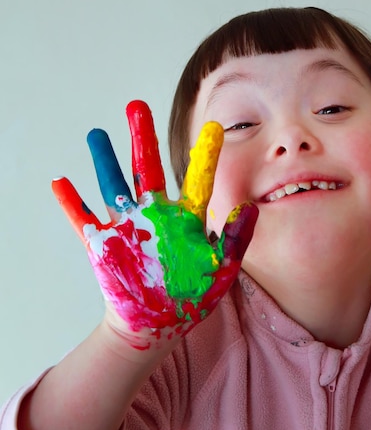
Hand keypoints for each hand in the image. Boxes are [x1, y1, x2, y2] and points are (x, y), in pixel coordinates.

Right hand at [52, 101, 257, 348]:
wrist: (157, 323)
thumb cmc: (193, 297)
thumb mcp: (222, 269)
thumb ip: (235, 238)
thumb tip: (250, 206)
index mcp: (186, 220)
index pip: (197, 180)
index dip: (205, 155)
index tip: (213, 127)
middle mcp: (156, 216)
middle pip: (147, 169)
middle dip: (142, 138)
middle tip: (137, 106)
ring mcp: (128, 227)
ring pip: (114, 185)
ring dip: (104, 161)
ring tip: (96, 133)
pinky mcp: (104, 244)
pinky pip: (83, 220)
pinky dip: (72, 203)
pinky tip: (61, 182)